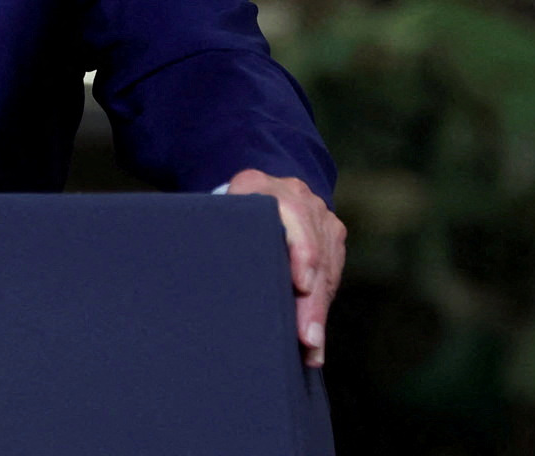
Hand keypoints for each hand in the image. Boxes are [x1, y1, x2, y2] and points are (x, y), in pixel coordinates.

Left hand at [225, 169, 344, 366]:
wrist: (256, 189)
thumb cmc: (223, 214)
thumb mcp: (214, 215)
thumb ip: (212, 234)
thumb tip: (200, 279)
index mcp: (255, 184)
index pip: (288, 216)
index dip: (300, 252)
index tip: (301, 285)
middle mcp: (294, 194)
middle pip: (312, 251)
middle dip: (310, 300)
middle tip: (307, 338)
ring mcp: (317, 213)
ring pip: (326, 268)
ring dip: (319, 311)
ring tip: (311, 349)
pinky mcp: (332, 233)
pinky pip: (334, 273)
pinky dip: (323, 307)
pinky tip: (316, 339)